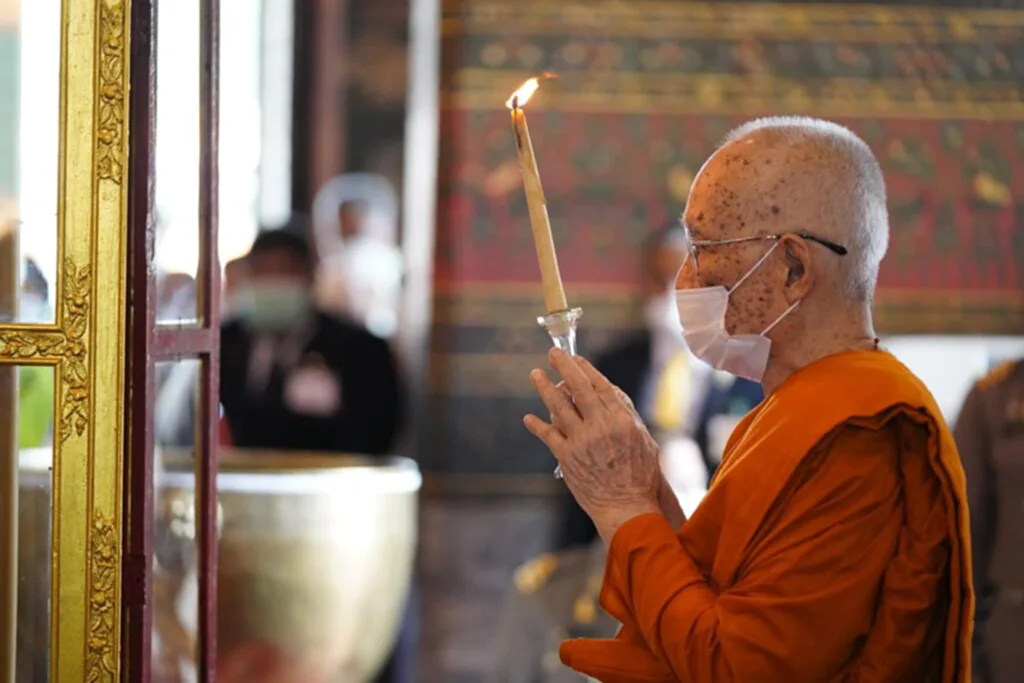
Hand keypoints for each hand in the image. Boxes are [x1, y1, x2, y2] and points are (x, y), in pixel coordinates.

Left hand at [525, 348, 660, 539]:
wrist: (627, 506)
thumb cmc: (640, 476)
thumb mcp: (644, 440)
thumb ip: (627, 415)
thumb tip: (610, 393)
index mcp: (621, 419)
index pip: (600, 385)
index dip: (585, 369)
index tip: (576, 358)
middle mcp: (600, 426)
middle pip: (578, 387)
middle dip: (564, 366)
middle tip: (553, 353)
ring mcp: (581, 441)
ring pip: (558, 406)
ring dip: (545, 387)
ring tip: (536, 374)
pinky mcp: (566, 457)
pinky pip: (548, 435)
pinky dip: (537, 425)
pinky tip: (529, 418)